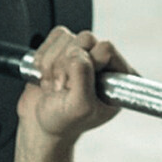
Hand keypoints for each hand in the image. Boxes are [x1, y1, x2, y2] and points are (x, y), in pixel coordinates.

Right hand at [18, 28, 132, 141]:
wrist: (40, 126)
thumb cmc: (64, 122)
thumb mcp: (80, 107)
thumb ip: (83, 78)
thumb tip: (77, 53)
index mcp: (120, 79)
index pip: (106, 49)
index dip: (87, 64)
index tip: (79, 87)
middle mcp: (106, 64)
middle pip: (86, 39)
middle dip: (66, 66)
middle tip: (63, 88)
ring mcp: (85, 54)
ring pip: (68, 38)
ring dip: (53, 65)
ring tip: (55, 86)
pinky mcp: (65, 48)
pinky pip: (55, 36)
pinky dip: (43, 57)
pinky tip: (47, 76)